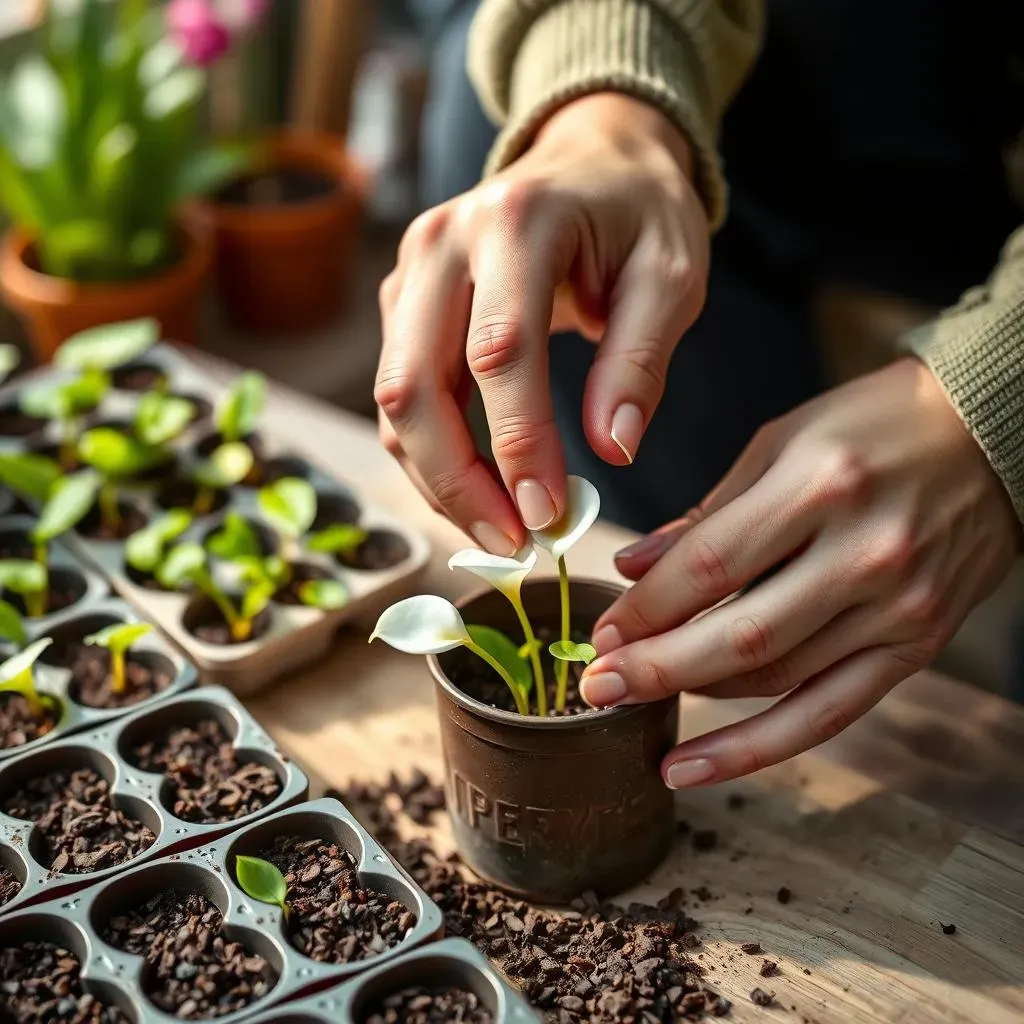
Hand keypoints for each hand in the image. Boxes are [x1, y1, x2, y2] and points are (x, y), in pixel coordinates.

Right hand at [375, 92, 708, 553]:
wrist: (591, 157)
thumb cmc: (638, 214)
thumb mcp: (670, 277)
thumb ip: (640, 361)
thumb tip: (613, 452)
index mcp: (516, 222)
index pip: (499, 351)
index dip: (517, 443)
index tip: (547, 517)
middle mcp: (443, 242)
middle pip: (415, 384)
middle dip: (456, 480)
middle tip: (511, 544)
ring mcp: (411, 270)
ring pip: (394, 398)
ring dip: (436, 478)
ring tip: (496, 531)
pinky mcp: (403, 300)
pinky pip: (400, 392)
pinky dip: (430, 452)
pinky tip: (475, 490)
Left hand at [581, 358, 1019, 787]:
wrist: (993, 434)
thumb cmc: (874, 424)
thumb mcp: (780, 442)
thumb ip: (707, 513)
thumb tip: (634, 569)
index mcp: (820, 484)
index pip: (711, 567)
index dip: (645, 610)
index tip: (602, 634)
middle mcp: (865, 551)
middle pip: (740, 636)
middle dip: (655, 668)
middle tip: (596, 685)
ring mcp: (898, 606)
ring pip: (777, 680)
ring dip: (695, 701)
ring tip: (636, 706)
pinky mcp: (918, 646)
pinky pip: (830, 714)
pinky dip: (758, 747)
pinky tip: (699, 766)